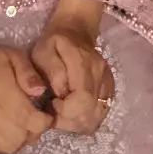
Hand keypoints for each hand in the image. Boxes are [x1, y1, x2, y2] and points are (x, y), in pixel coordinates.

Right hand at [0, 17, 53, 153]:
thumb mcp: (13, 55)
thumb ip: (29, 73)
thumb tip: (41, 92)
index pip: (29, 119)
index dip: (44, 121)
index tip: (47, 115)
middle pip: (19, 136)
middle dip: (32, 131)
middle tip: (34, 120)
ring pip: (7, 146)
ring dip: (19, 139)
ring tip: (20, 124)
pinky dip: (3, 143)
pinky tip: (5, 129)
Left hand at [31, 0, 113, 135]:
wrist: (75, 30)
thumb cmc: (53, 43)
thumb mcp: (43, 51)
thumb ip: (52, 71)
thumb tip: (62, 93)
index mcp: (83, 62)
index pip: (83, 98)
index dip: (66, 110)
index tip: (52, 103)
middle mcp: (100, 72)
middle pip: (91, 113)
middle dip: (70, 120)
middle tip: (55, 110)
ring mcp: (107, 81)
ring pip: (97, 117)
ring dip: (78, 123)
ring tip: (63, 112)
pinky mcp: (109, 88)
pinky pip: (101, 114)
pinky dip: (86, 120)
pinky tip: (74, 112)